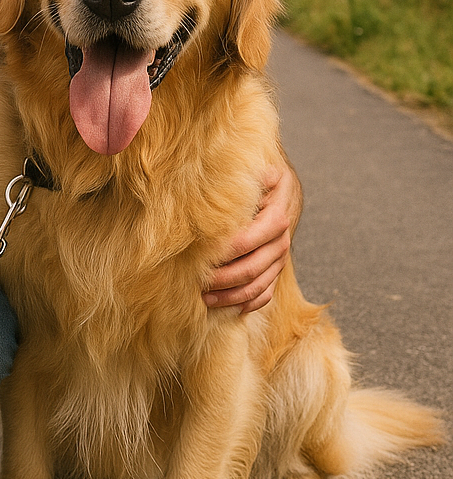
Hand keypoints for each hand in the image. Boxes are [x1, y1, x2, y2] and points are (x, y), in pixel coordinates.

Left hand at [203, 161, 300, 312]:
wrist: (283, 189)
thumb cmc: (260, 178)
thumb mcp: (258, 170)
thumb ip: (248, 175)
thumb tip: (238, 174)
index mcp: (276, 216)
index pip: (247, 240)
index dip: (223, 252)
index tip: (199, 257)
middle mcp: (281, 241)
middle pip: (251, 268)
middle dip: (222, 279)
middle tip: (196, 283)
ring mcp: (280, 258)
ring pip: (258, 285)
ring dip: (231, 296)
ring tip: (205, 299)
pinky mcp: (277, 270)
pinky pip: (266, 294)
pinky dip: (248, 303)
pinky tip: (228, 308)